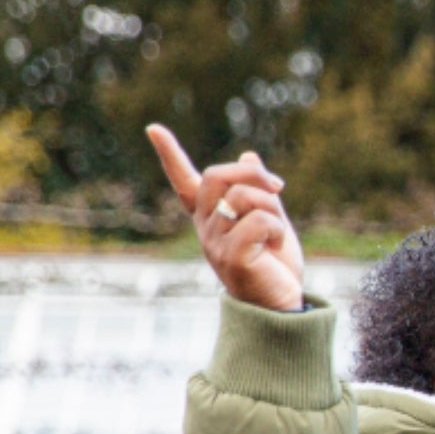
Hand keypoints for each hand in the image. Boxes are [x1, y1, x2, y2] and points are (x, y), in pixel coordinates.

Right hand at [147, 124, 304, 310]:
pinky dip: (277, 228)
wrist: (281, 305)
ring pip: (243, 196)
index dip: (170, 155)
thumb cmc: (273, 266)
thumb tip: (248, 155)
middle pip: (217, 175)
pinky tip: (276, 247)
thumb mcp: (268, 220)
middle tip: (277, 187)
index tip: (153, 128)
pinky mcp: (232, 256)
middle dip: (252, 174)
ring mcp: (215, 243)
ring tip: (277, 232)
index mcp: (210, 218)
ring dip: (272, 206)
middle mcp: (205, 228)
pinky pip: (258, 219)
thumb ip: (258, 191)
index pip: (184, 182)